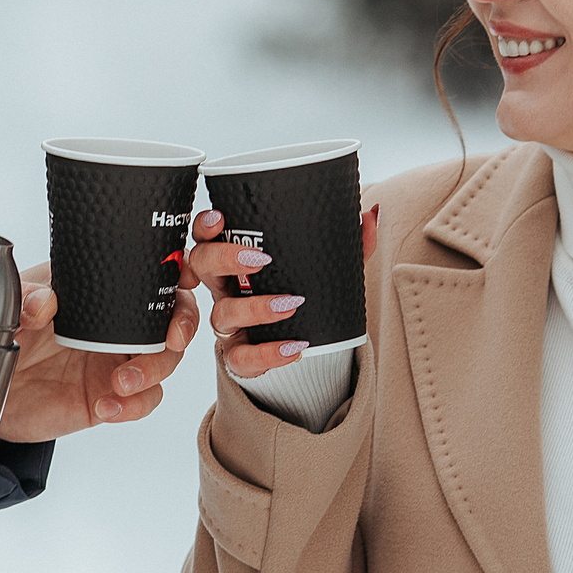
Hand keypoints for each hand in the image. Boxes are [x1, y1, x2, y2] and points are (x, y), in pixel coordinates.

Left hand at [0, 259, 196, 440]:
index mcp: (97, 288)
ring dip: (154, 371)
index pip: (148, 274)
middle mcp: (115, 322)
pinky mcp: (111, 395)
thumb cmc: (1, 336)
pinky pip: (143, 400)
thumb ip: (22, 300)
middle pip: (171, 317)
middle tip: (169, 341)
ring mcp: (116, 360)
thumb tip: (45, 302)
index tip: (185, 280)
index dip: (178, 273)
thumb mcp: (5, 310)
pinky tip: (107, 406)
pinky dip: (134, 405)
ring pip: (165, 361)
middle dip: (181, 326)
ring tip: (120, 384)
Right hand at [186, 205, 377, 380]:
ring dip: (254, 308)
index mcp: (236, 260)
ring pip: (222, 313)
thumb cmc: (304, 295)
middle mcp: (225, 288)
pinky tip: (296, 347)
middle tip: (260, 259)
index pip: (207, 236)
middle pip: (201, 266)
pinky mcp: (239, 356)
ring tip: (291, 304)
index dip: (205, 226)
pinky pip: (242, 357)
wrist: (307, 346)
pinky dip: (268, 354)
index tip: (221, 219)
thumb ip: (348, 244)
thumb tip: (371, 215)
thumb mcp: (325, 269)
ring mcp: (229, 323)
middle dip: (223, 258)